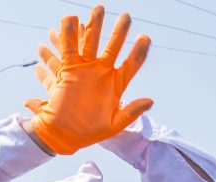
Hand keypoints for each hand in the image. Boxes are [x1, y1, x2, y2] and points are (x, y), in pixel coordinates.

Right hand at [26, 5, 152, 153]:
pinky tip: (70, 19)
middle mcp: (102, 72)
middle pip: (112, 46)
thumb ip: (131, 112)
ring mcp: (85, 68)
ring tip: (98, 9)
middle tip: (125, 16)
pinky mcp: (68, 69)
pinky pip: (68, 49)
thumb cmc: (90, 131)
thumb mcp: (114, 125)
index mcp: (117, 84)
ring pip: (90, 42)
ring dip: (93, 26)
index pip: (132, 63)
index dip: (139, 51)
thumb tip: (150, 101)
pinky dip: (67, 35)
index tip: (145, 37)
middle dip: (119, 31)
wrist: (64, 135)